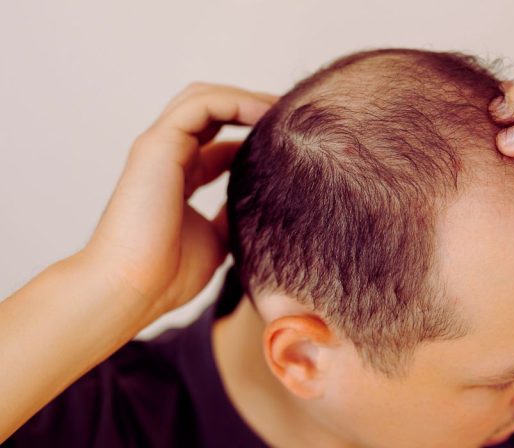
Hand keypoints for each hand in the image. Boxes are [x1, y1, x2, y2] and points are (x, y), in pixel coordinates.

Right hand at [83, 83, 277, 313]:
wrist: (132, 290)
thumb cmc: (168, 275)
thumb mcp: (219, 238)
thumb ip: (236, 213)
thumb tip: (267, 200)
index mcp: (179, 177)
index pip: (219, 141)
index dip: (255, 136)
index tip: (293, 142)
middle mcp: (168, 156)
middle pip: (212, 111)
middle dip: (252, 107)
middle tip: (293, 117)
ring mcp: (160, 147)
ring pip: (205, 99)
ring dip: (246, 98)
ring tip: (284, 109)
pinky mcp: (157, 145)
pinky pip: (201, 106)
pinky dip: (236, 102)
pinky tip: (266, 114)